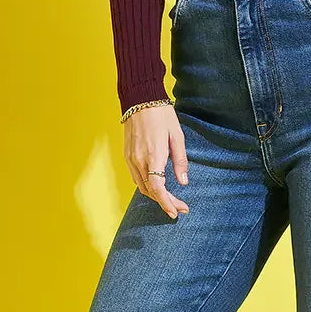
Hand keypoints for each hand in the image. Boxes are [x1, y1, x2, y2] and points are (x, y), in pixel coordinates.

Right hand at [124, 104, 189, 220]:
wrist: (140, 100)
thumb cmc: (162, 116)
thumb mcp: (177, 136)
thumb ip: (180, 160)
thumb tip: (183, 181)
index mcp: (153, 155)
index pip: (157, 188)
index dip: (167, 203)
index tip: (177, 211)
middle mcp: (139, 160)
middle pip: (150, 191)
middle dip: (165, 202)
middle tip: (180, 207)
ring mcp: (130, 158)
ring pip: (142, 186)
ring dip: (156, 196)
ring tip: (171, 199)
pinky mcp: (127, 155)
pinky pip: (136, 177)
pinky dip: (147, 186)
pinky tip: (157, 186)